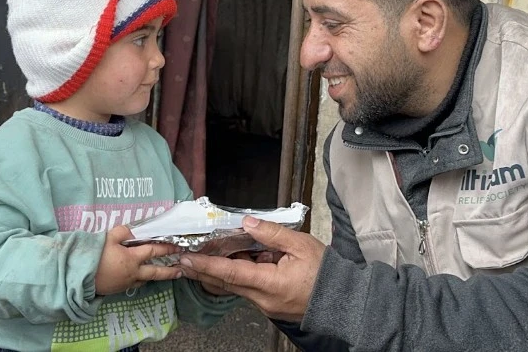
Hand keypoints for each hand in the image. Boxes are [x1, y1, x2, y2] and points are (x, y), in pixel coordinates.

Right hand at [95, 225, 182, 295]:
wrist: (80, 276)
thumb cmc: (95, 255)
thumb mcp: (109, 237)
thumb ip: (124, 232)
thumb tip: (135, 230)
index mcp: (133, 258)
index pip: (154, 252)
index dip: (167, 248)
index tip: (178, 247)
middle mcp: (133, 272)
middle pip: (155, 272)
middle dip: (169, 271)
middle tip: (180, 271)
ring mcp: (126, 282)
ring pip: (145, 279)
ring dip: (155, 276)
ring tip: (163, 274)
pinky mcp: (119, 288)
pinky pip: (134, 283)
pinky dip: (141, 279)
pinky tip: (141, 277)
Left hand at [178, 216, 324, 321]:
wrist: (341, 300)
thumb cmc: (325, 272)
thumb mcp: (300, 245)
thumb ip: (271, 233)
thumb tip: (247, 222)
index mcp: (269, 284)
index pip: (229, 273)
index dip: (205, 265)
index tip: (186, 260)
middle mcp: (262, 299)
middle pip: (225, 283)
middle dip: (204, 270)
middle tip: (186, 258)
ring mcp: (265, 305)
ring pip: (235, 287)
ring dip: (222, 271)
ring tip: (210, 254)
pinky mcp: (269, 305)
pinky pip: (247, 289)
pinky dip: (239, 275)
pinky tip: (242, 259)